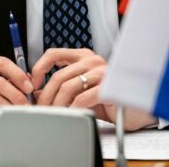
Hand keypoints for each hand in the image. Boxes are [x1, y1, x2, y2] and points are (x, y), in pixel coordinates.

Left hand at [30, 48, 155, 129]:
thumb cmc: (107, 100)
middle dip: (46, 95)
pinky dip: (72, 108)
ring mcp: (101, 73)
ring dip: (57, 104)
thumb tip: (37, 93)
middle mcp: (92, 60)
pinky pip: (82, 98)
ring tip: (54, 114)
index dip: (39, 68)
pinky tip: (71, 115)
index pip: (53, 54)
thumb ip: (61, 86)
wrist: (135, 111)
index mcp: (83, 56)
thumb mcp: (81, 89)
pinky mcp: (108, 88)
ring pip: (67, 87)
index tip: (33, 84)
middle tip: (41, 109)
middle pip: (58, 75)